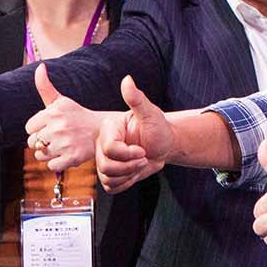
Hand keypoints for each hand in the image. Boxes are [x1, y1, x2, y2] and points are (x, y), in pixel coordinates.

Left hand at [23, 64, 102, 171]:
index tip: (50, 127)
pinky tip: (66, 154)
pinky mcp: (72, 158)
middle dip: (42, 142)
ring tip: (62, 146)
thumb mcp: (61, 101)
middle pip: (32, 143)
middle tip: (57, 137)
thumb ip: (45, 86)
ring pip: (40, 155)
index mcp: (53, 113)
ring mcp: (65, 144)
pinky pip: (51, 166)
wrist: (101, 131)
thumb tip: (40, 66)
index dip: (38, 129)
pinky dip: (57, 163)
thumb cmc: (77, 116)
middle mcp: (58, 128)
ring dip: (49, 153)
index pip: (29, 128)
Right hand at [95, 75, 170, 193]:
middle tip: (144, 157)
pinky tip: (134, 172)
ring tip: (140, 163)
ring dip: (129, 175)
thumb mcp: (150, 113)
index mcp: (109, 129)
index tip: (142, 150)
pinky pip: (110, 186)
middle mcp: (102, 144)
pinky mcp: (109, 174)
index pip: (108, 148)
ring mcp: (104, 159)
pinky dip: (126, 183)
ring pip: (107, 177)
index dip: (127, 154)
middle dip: (129, 166)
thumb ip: (137, 98)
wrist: (164, 145)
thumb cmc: (159, 128)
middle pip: (105, 166)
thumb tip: (127, 80)